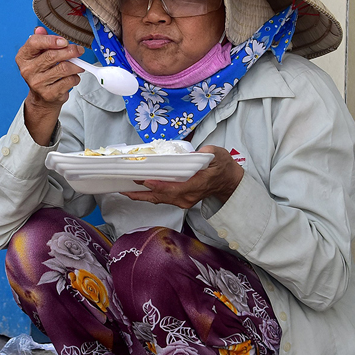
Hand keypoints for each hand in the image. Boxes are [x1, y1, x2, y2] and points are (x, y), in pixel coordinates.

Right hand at [16, 27, 83, 144]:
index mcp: (23, 57)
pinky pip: (69, 81)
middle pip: (52, 56)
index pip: (34, 43)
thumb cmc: (41, 72)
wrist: (41, 98)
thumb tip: (40, 29)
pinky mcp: (49, 93)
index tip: (64, 41)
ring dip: (76, 65)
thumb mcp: (38, 54)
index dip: (51, 40)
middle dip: (70, 51)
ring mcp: (38, 83)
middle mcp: (27, 70)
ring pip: (64, 69)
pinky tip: (72, 76)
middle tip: (79, 51)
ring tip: (78, 65)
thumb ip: (41, 40)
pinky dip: (75, 77)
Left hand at [121, 145, 244, 208]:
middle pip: (163, 196)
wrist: (228, 181)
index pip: (177, 188)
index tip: (147, 181)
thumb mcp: (219, 155)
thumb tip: (196, 154)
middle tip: (126, 188)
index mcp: (198, 184)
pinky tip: (137, 192)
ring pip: (161, 199)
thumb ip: (208, 153)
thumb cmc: (222, 167)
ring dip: (143, 196)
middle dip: (144, 192)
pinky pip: (162, 199)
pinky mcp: (180, 199)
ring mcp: (184, 200)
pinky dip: (149, 195)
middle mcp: (189, 196)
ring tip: (126, 191)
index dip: (161, 186)